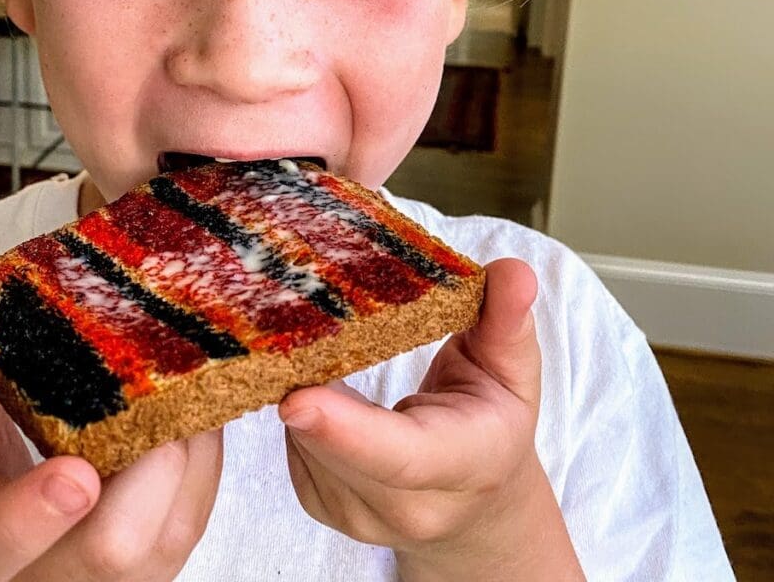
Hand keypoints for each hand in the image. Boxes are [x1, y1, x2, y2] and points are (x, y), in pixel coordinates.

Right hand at [0, 300, 221, 581]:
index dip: (36, 513)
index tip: (73, 473)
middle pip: (113, 546)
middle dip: (153, 456)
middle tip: (163, 373)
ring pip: (171, 530)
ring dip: (189, 447)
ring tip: (185, 375)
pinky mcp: (152, 568)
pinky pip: (193, 513)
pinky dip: (201, 454)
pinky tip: (191, 404)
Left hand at [277, 259, 583, 581]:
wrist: (477, 495)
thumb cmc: (492, 417)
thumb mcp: (511, 366)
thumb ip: (507, 318)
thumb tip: (514, 272)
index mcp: (468, 462)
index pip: (404, 457)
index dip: (347, 431)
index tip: (298, 399)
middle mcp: (413, 506)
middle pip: (340, 457)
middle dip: (303, 399)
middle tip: (274, 339)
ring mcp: (363, 516)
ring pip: (307, 449)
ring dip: (301, 393)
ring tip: (313, 347)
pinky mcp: (324, 504)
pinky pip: (294, 449)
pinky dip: (299, 409)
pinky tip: (319, 381)